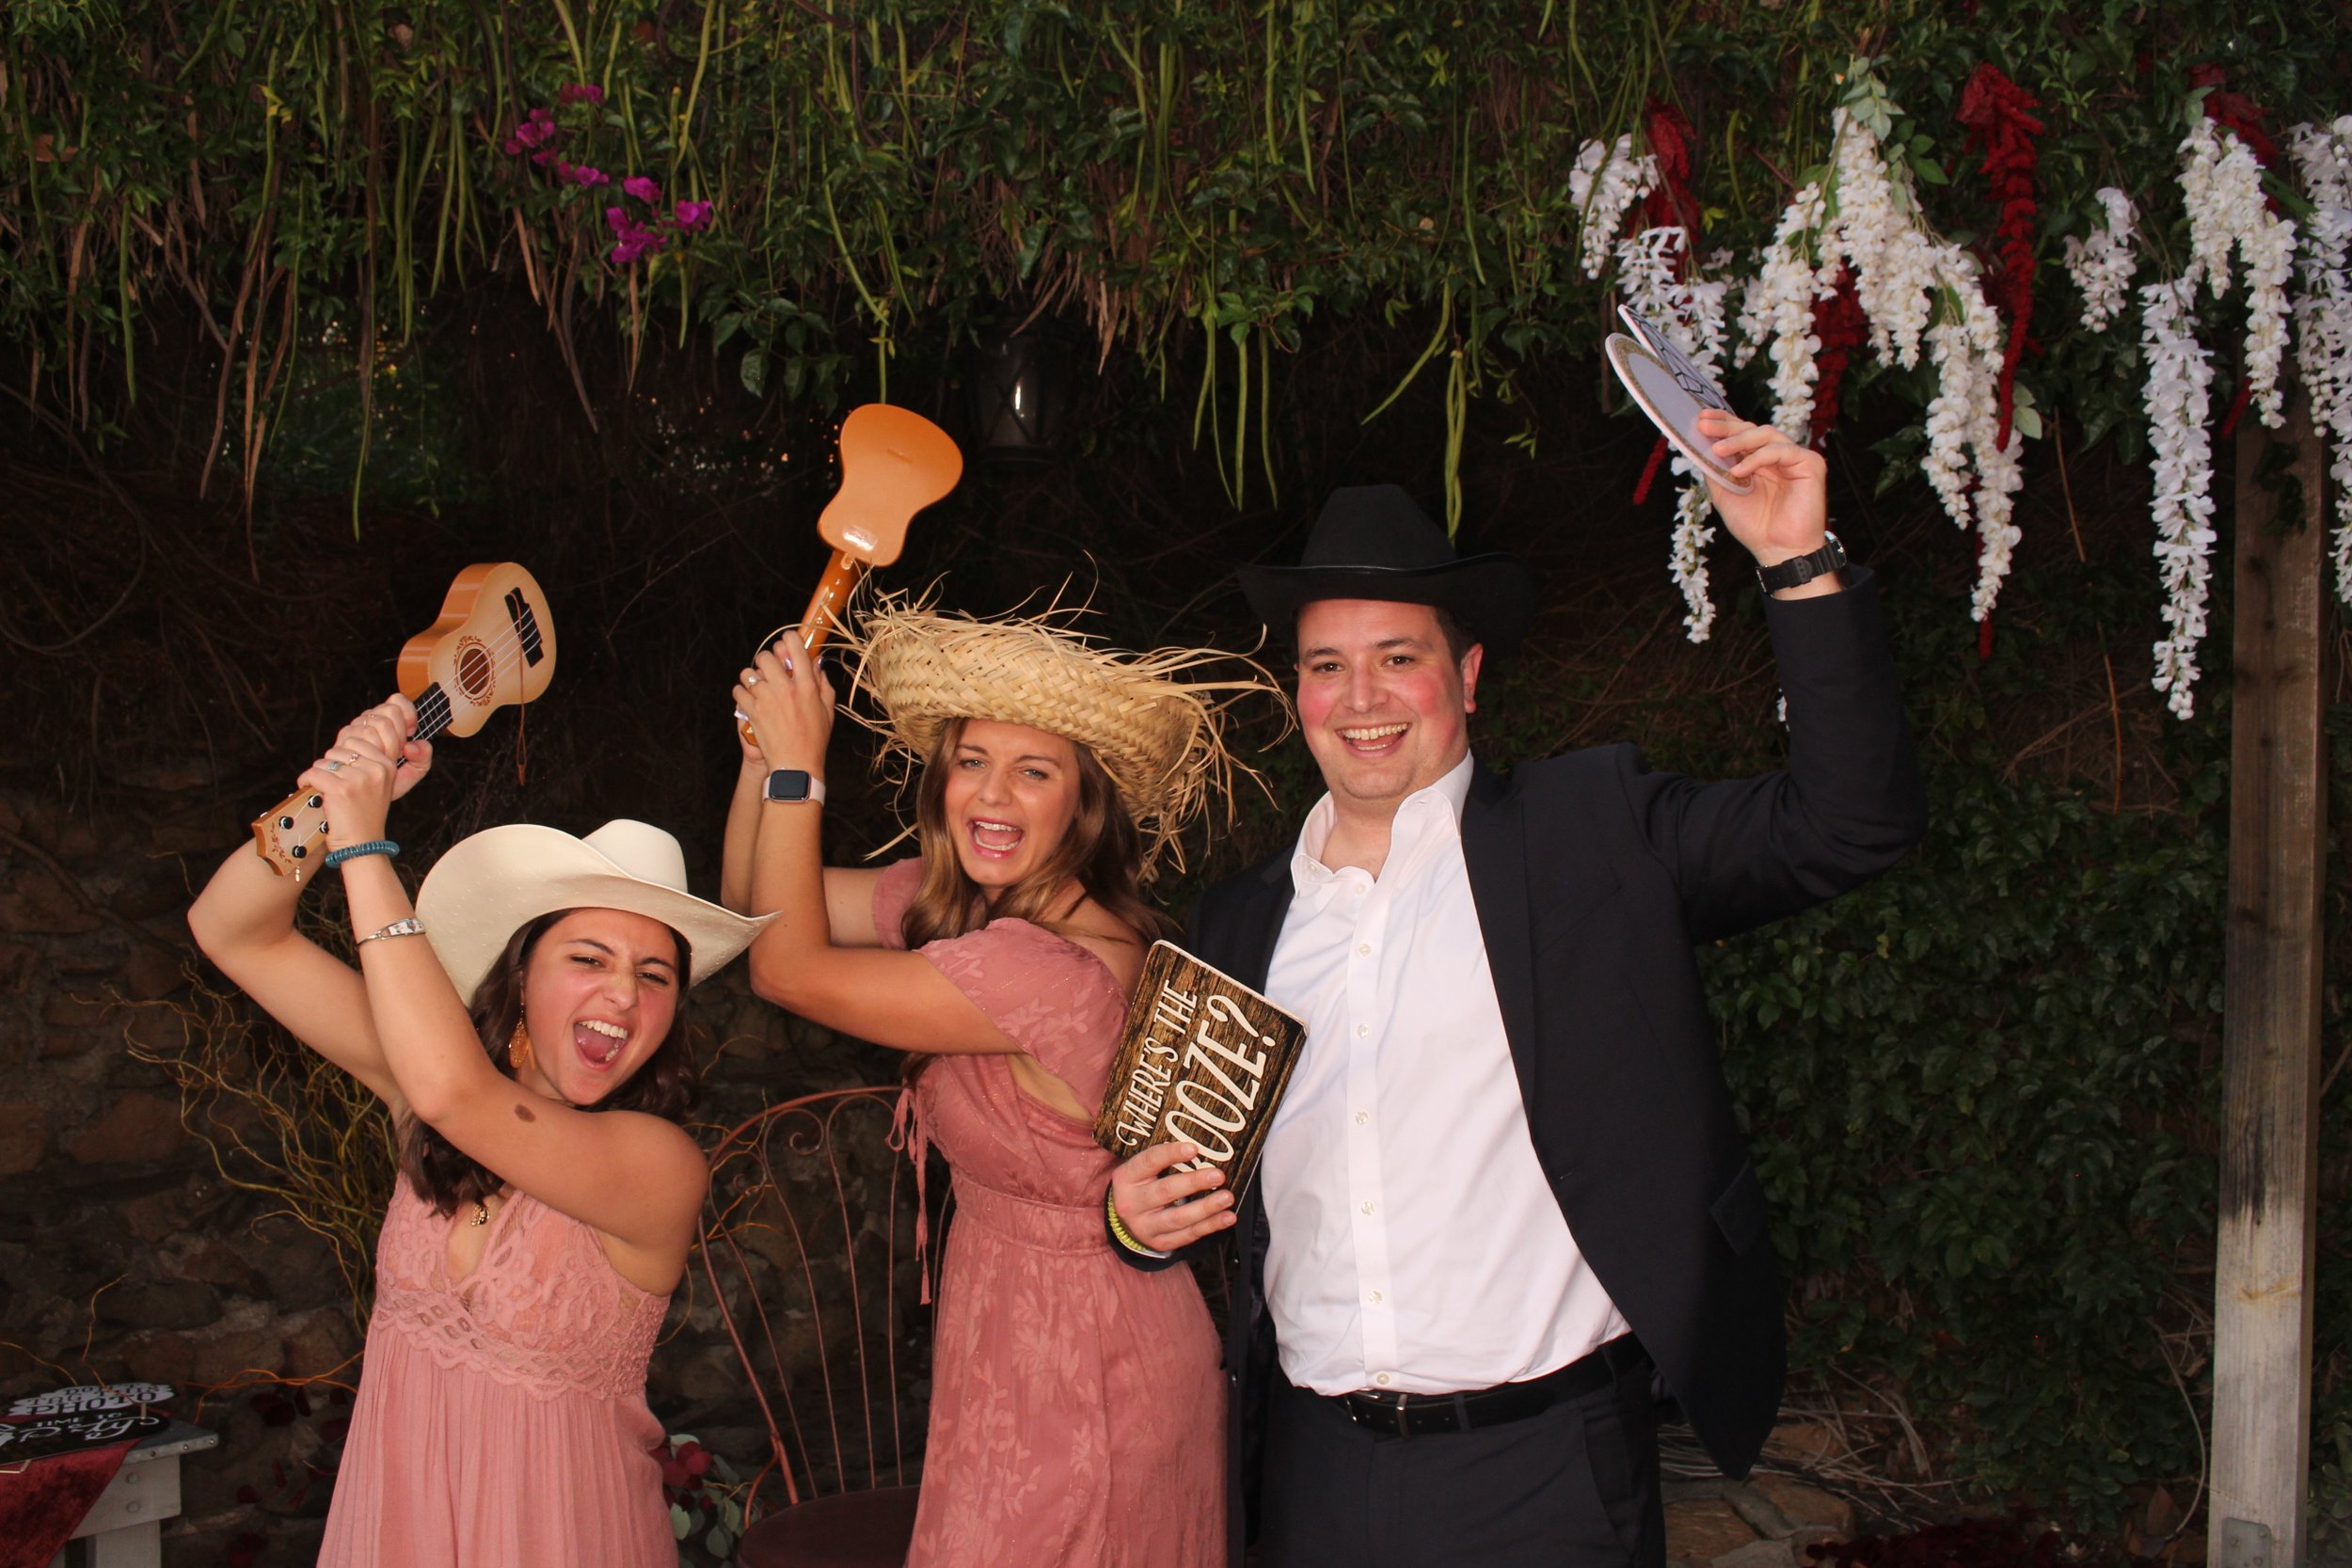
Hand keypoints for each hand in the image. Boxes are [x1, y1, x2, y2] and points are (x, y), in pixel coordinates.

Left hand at [296, 696, 431, 850]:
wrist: (361, 844)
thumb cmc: (364, 814)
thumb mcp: (377, 784)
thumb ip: (369, 759)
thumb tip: (352, 730)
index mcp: (388, 765)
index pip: (357, 739)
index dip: (344, 756)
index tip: (344, 773)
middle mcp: (377, 769)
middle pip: (340, 748)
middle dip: (332, 764)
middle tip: (335, 784)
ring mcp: (360, 779)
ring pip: (325, 760)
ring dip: (319, 775)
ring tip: (327, 791)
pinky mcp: (341, 789)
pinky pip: (313, 773)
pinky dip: (306, 782)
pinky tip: (314, 792)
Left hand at [731, 629, 833, 775]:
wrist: (796, 764)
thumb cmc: (814, 739)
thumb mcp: (827, 709)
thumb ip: (823, 683)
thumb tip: (817, 663)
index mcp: (806, 685)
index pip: (794, 647)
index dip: (788, 639)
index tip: (786, 643)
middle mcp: (785, 688)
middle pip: (766, 656)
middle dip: (767, 660)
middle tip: (770, 670)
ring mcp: (766, 699)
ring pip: (748, 672)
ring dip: (751, 677)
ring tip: (757, 686)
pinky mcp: (752, 711)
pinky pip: (738, 691)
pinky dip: (741, 693)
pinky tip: (749, 699)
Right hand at [1111, 1141, 1234, 1251]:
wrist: (1124, 1222)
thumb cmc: (1140, 1186)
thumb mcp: (1139, 1169)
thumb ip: (1159, 1156)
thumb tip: (1189, 1140)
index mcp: (1127, 1178)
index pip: (1148, 1162)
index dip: (1171, 1154)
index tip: (1193, 1148)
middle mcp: (1132, 1203)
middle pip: (1165, 1191)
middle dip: (1194, 1182)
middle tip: (1218, 1175)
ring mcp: (1145, 1226)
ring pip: (1178, 1217)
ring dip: (1206, 1207)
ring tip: (1227, 1197)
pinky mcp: (1160, 1242)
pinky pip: (1187, 1235)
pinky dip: (1210, 1226)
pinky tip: (1227, 1217)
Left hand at [1695, 408, 1830, 568]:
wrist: (1779, 551)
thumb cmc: (1755, 526)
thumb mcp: (1725, 495)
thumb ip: (1715, 471)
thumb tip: (1698, 447)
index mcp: (1759, 461)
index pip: (1741, 433)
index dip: (1723, 422)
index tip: (1701, 417)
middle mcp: (1776, 456)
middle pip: (1752, 429)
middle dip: (1727, 426)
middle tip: (1704, 425)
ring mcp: (1794, 458)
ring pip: (1766, 434)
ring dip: (1739, 440)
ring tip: (1718, 450)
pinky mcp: (1810, 463)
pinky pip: (1781, 450)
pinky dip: (1758, 458)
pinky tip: (1740, 470)